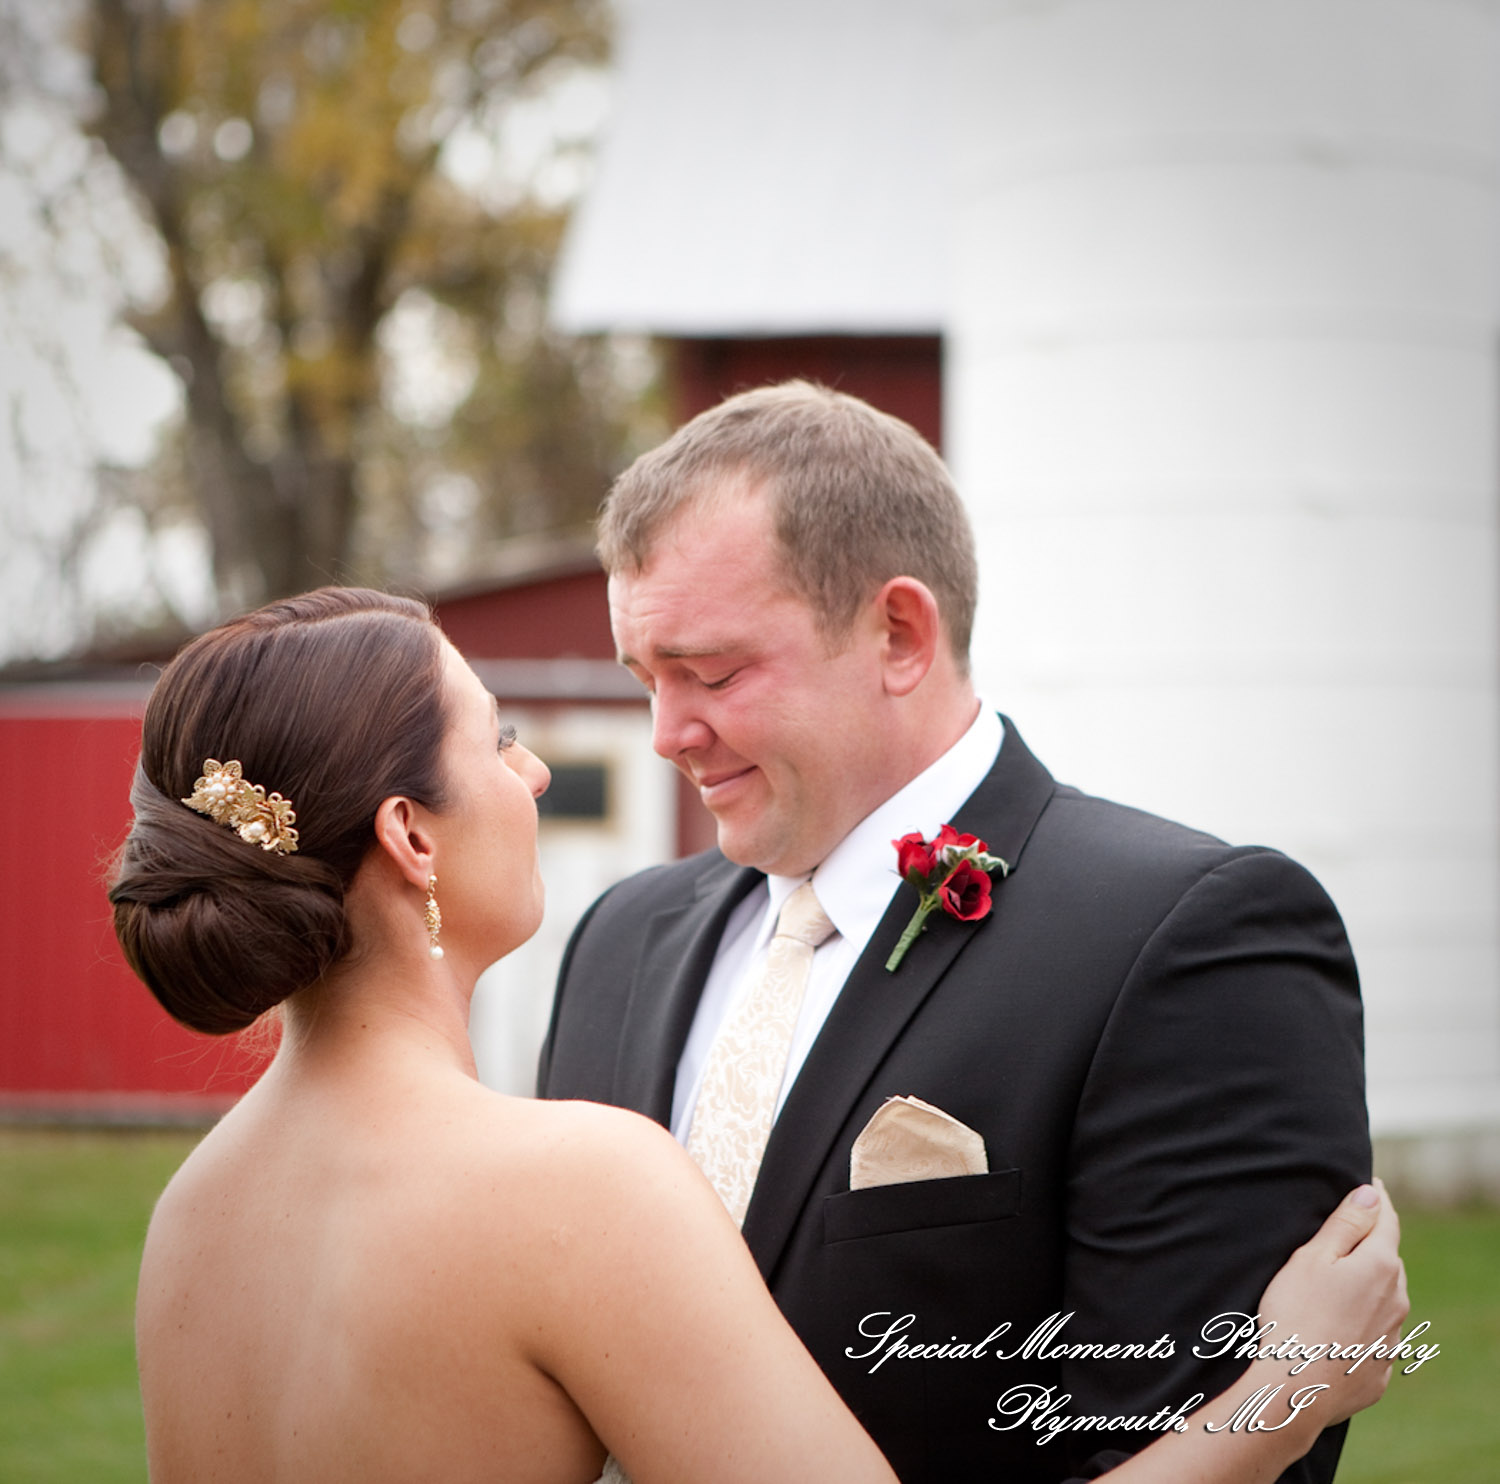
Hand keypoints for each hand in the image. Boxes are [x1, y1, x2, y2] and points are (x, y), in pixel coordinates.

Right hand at [1251, 1180, 1409, 1424]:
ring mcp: (1391, 1338)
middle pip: (1386, 1259)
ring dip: (1366, 1285)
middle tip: (1342, 1234)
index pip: (1386, 1220)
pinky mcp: (1380, 1368)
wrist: (1298, 1387)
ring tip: (1333, 1284)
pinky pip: (1375, 1333)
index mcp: (1379, 1266)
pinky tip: (1334, 1326)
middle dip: (1369, 1244)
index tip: (1369, 1185)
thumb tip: (1371, 1194)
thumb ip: (1345, 1224)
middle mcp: (1396, 1300)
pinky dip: (1360, 1322)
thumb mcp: (1312, 1257)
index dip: (1376, 1200)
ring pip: (1384, 1297)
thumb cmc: (1296, 1314)